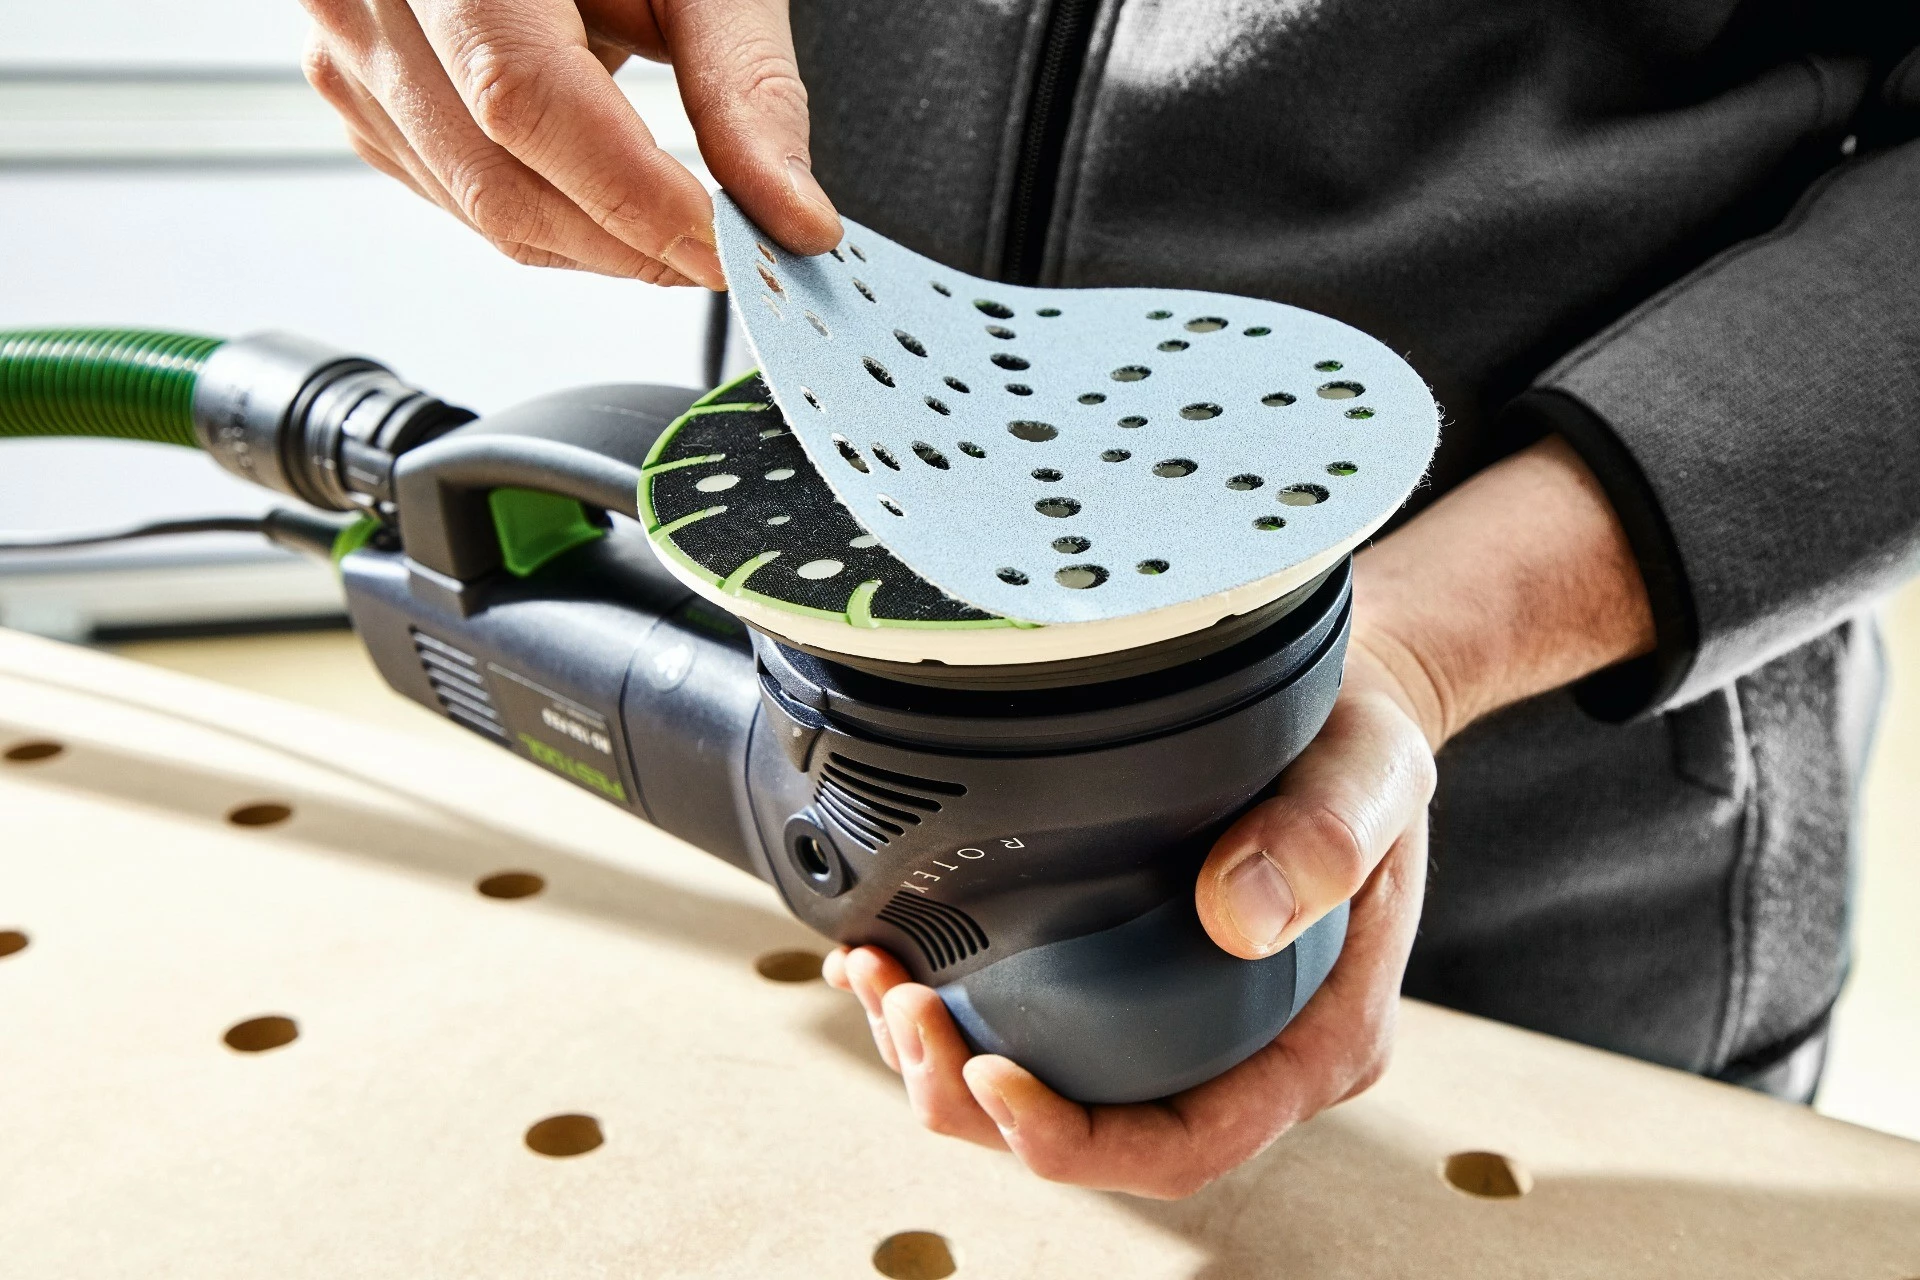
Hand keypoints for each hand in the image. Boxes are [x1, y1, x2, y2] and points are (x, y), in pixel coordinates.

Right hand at [300, 0, 842, 283]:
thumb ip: (745, 87)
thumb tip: (791, 216)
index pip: (523, 98)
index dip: (632, 196)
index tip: (728, 245)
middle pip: (497, 179)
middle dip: (627, 243)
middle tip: (723, 250)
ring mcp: (348, 49)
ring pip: (478, 208)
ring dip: (595, 242)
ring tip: (673, 213)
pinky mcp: (358, 95)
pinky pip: (455, 199)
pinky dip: (545, 217)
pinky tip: (597, 182)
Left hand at [825, 637, 1438, 1198]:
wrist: (1342, 706)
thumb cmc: (1362, 744)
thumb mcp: (1370, 769)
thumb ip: (1326, 834)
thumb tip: (1235, 918)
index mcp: (1312, 1043)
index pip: (1184, 1145)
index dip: (1074, 1141)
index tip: (989, 1073)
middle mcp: (1240, 1054)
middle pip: (1092, 1134)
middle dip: (974, 1097)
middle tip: (901, 1006)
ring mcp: (1179, 1025)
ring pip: (1046, 1088)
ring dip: (944, 1056)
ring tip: (875, 978)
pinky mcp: (1126, 982)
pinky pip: (1033, 1027)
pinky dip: (950, 1005)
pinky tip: (886, 956)